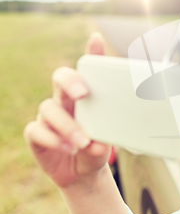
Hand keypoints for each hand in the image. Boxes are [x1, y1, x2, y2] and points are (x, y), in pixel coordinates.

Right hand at [24, 33, 110, 188]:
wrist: (82, 173)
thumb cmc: (96, 149)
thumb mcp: (107, 144)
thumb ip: (105, 142)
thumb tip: (100, 144)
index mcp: (86, 97)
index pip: (87, 71)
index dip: (91, 53)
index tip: (96, 39)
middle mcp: (65, 101)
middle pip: (61, 77)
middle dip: (71, 81)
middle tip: (83, 93)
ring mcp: (49, 116)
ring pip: (49, 108)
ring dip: (67, 125)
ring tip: (83, 142)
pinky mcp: (37, 134)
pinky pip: (37, 130)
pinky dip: (53, 139)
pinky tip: (67, 148)